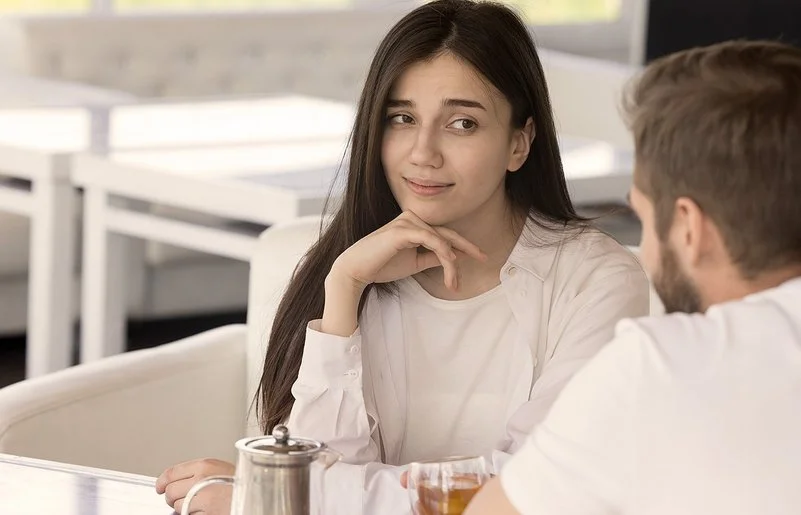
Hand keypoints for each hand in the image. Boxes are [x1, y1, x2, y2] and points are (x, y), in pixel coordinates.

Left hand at [155, 458, 234, 514]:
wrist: (258, 492)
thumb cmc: (240, 481)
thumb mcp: (219, 467)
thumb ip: (196, 471)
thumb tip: (171, 481)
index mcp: (204, 464)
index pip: (170, 473)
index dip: (161, 482)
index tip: (159, 487)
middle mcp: (201, 479)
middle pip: (170, 491)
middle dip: (173, 497)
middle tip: (183, 497)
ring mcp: (203, 497)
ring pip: (177, 506)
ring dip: (184, 507)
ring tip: (200, 502)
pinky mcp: (206, 513)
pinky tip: (206, 509)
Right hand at [330, 211, 486, 291]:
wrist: (357, 270)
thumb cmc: (382, 265)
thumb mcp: (415, 262)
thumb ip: (432, 257)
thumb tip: (452, 258)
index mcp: (415, 225)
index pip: (444, 234)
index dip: (464, 245)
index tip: (480, 256)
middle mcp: (412, 219)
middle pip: (447, 234)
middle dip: (467, 247)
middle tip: (483, 257)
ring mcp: (407, 222)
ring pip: (440, 240)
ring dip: (451, 262)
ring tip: (453, 282)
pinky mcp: (403, 229)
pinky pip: (430, 239)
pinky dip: (442, 251)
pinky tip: (450, 262)